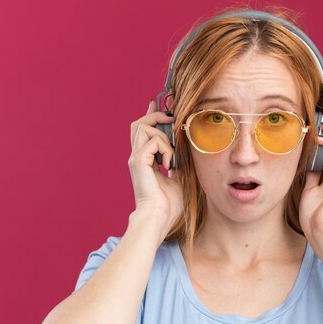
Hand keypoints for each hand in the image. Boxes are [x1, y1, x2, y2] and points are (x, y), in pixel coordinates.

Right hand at [128, 101, 182, 238]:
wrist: (159, 218)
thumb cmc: (169, 205)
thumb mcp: (179, 179)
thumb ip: (179, 164)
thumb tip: (185, 153)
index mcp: (145, 160)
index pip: (144, 131)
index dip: (151, 116)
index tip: (158, 105)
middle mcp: (138, 157)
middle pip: (139, 124)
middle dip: (155, 116)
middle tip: (171, 118)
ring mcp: (136, 158)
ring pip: (143, 127)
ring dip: (162, 135)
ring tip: (171, 154)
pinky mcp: (138, 161)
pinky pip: (152, 141)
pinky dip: (165, 149)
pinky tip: (169, 166)